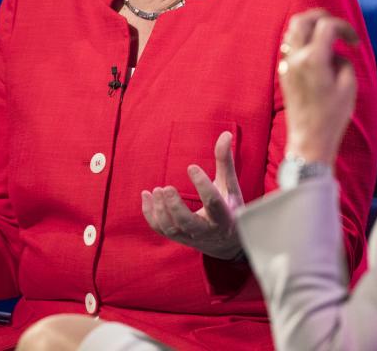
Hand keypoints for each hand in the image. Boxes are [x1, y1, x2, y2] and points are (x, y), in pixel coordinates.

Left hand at [141, 132, 244, 259]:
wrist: (227, 243)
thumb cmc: (230, 208)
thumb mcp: (230, 186)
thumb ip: (225, 162)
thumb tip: (225, 134)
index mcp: (224, 216)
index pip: (213, 203)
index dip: (202, 185)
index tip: (191, 166)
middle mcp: (207, 230)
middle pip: (188, 223)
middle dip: (175, 207)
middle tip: (165, 188)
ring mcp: (191, 237)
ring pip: (172, 229)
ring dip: (160, 210)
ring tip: (155, 190)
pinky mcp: (178, 238)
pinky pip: (160, 230)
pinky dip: (150, 214)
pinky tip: (146, 195)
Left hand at [278, 9, 359, 164]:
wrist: (310, 140)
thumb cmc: (332, 116)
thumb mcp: (348, 86)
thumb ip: (343, 61)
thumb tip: (335, 53)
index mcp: (313, 59)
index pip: (327, 25)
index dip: (345, 28)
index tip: (355, 43)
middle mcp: (296, 58)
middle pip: (302, 19)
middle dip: (322, 17)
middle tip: (338, 28)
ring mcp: (286, 66)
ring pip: (292, 31)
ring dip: (309, 27)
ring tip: (326, 38)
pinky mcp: (284, 74)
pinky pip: (289, 47)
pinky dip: (302, 41)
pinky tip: (315, 52)